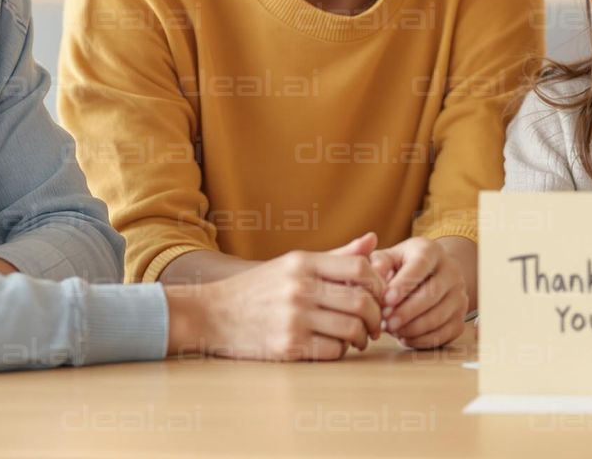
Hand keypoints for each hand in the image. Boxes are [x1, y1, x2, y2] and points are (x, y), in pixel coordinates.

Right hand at [169, 232, 386, 359]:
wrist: (212, 314)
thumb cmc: (258, 288)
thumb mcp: (292, 263)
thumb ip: (336, 255)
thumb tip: (373, 240)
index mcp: (303, 262)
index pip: (360, 269)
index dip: (379, 284)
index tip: (378, 296)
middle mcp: (299, 288)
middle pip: (361, 302)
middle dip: (376, 316)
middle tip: (376, 323)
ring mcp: (293, 318)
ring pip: (351, 329)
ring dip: (363, 337)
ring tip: (360, 338)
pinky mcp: (287, 346)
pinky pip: (332, 351)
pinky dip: (342, 351)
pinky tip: (336, 346)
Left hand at [369, 236, 468, 348]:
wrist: (431, 276)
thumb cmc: (402, 267)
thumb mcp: (389, 258)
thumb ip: (379, 264)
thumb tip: (375, 274)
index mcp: (431, 251)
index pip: (421, 265)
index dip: (404, 284)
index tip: (386, 301)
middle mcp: (451, 271)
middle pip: (433, 293)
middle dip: (407, 311)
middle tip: (386, 323)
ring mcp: (458, 295)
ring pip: (439, 316)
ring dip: (413, 328)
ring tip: (393, 331)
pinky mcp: (460, 317)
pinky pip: (444, 333)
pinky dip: (422, 339)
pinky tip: (405, 337)